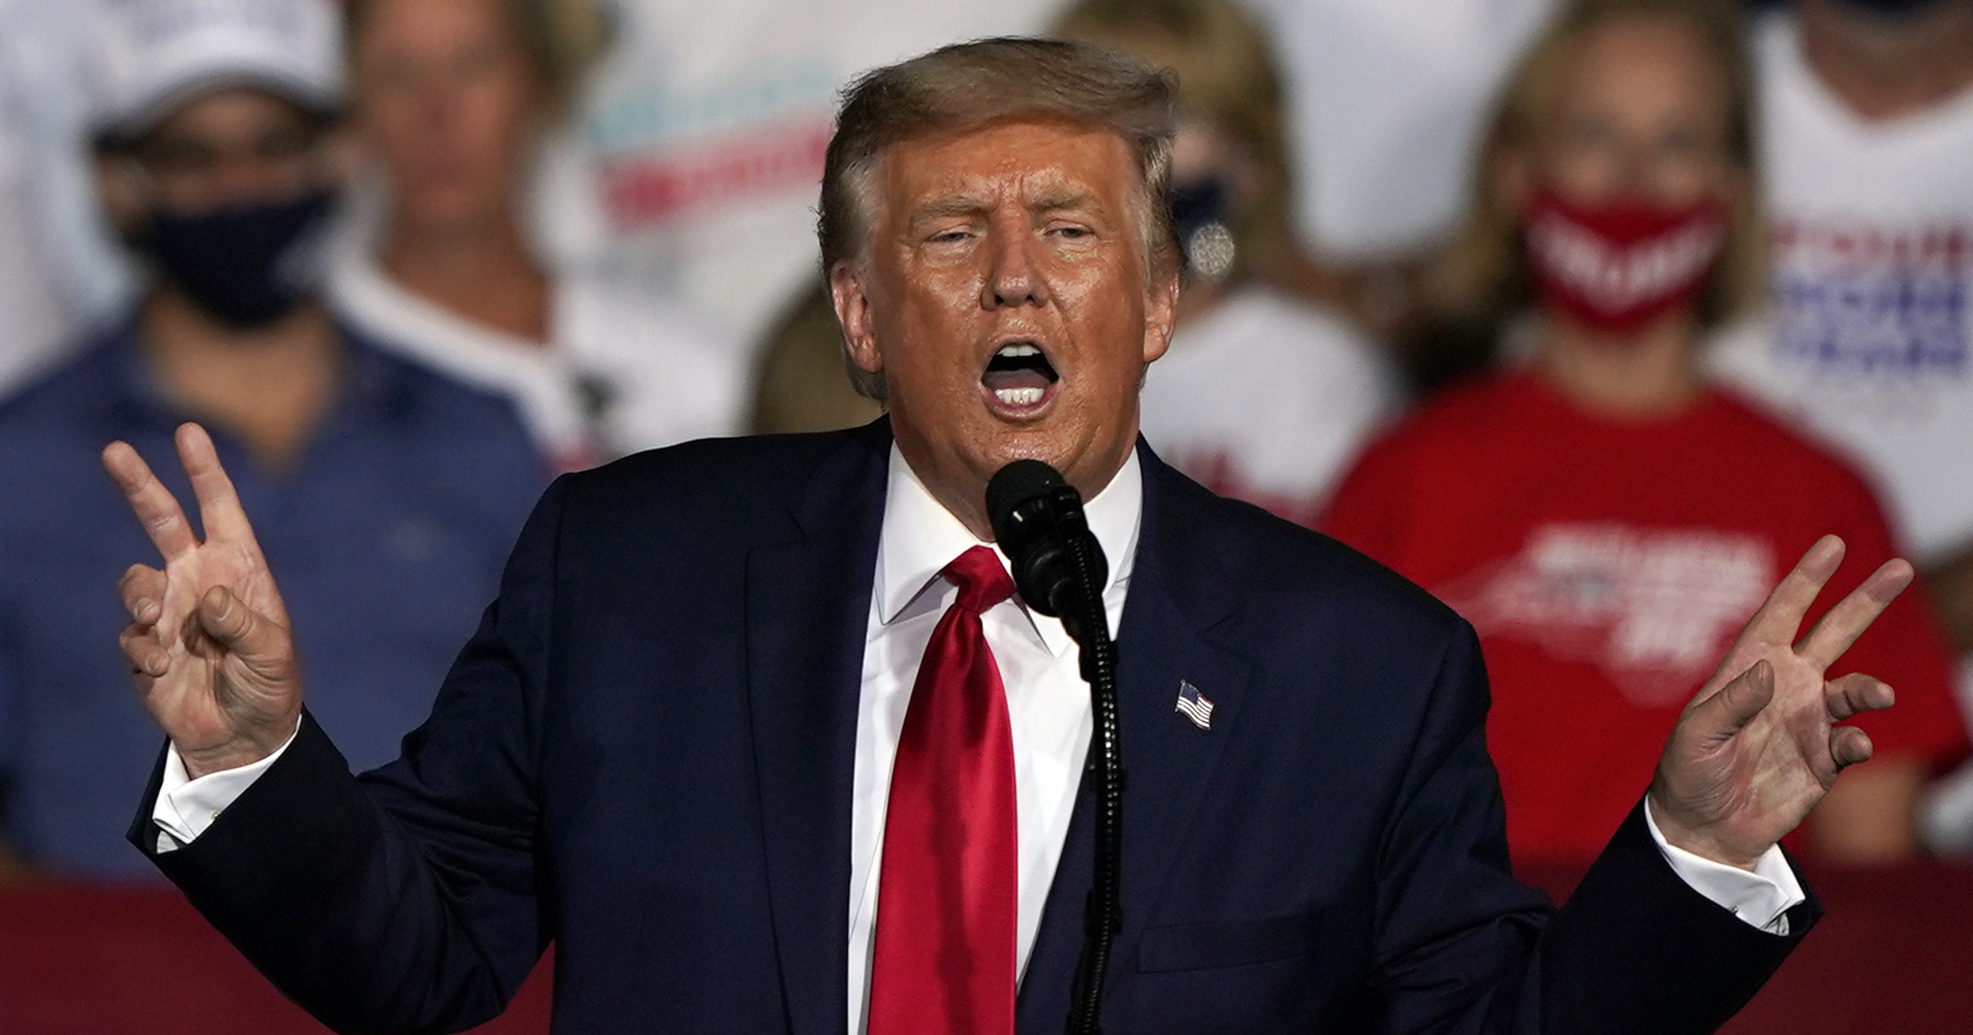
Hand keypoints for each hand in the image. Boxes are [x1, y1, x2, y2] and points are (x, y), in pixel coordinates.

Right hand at [103, 423, 300, 778]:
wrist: (242, 736)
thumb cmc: (269, 687)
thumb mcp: (273, 654)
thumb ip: (244, 624)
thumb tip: (210, 597)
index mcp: (237, 569)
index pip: (220, 511)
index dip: (205, 473)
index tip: (189, 432)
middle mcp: (197, 579)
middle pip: (161, 521)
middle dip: (140, 485)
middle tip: (115, 450)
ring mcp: (167, 610)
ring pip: (134, 579)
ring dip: (142, 594)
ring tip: (157, 618)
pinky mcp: (143, 647)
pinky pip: (131, 636)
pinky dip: (144, 649)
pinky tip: (164, 669)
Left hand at [1649, 535, 1907, 868]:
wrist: (1703, 827)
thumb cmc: (1689, 772)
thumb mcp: (1697, 735)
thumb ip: (1731, 703)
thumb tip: (1769, 671)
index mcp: (1750, 667)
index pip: (1782, 613)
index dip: (1806, 579)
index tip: (1833, 545)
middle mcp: (1787, 686)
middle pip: (1835, 633)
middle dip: (1866, 601)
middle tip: (1900, 568)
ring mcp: (1809, 720)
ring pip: (1856, 688)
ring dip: (1871, 689)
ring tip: (1880, 696)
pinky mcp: (1825, 759)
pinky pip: (1854, 741)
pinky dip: (1859, 741)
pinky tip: (1852, 748)